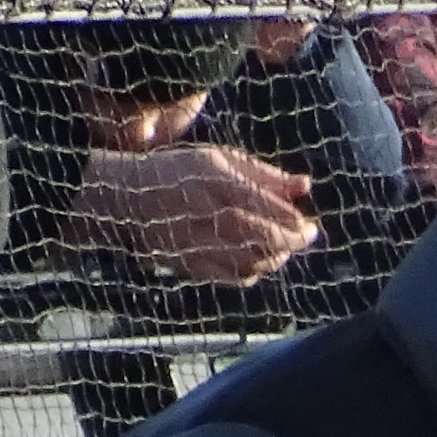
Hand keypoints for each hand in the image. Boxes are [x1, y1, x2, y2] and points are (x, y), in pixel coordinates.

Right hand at [75, 143, 320, 281]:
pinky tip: (259, 261)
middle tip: (306, 237)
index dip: (290, 219)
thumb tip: (304, 187)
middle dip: (289, 240)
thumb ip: (264, 175)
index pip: (260, 202)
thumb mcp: (221, 160)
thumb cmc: (181, 172)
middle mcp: (201, 210)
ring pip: (247, 260)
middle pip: (257, 234)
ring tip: (283, 248)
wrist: (127, 197)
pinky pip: (230, 276)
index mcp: (210, 177)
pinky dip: (252, 272)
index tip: (309, 224)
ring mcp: (192, 240)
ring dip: (274, 258)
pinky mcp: (186, 263)